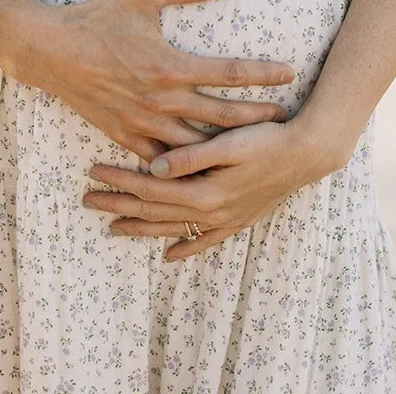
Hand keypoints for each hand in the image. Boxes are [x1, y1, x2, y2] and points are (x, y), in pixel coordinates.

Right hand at [14, 0, 294, 162]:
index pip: (229, 72)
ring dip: (228, 147)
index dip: (262, 73)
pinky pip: (164, 162)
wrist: (50, 51)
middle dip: (257, 117)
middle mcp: (161, 101)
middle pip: (222, 116)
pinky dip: (187, 167)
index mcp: (170, 66)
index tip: (289, 73)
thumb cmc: (98, 16)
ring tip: (256, 146)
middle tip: (286, 118)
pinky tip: (206, 170)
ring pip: (197, 147)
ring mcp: (144, 125)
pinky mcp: (126, 139)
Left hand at [84, 117, 320, 261]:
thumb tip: (152, 167)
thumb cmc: (267, 139)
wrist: (307, 155)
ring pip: (173, 229)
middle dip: (119, 205)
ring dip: (141, 228)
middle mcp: (211, 212)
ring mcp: (224, 220)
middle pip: (155, 211)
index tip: (93, 173)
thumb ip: (190, 156)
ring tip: (113, 228)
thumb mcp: (229, 141)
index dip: (120, 181)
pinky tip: (169, 256)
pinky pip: (204, 241)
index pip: (150, 188)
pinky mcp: (237, 220)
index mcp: (204, 191)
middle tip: (87, 200)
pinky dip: (185, 248)